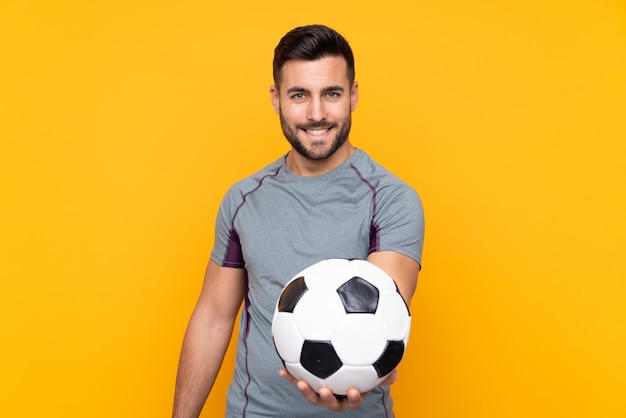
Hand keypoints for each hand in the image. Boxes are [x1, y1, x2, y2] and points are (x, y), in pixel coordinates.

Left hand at [278, 368, 398, 411]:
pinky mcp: (309, 385)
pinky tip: (281, 370)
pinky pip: (299, 381)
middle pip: (331, 403)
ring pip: (313, 396)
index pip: (353, 401)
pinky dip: (290, 376)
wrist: (341, 370)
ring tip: (301, 382)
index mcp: (350, 396)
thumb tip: (396, 373)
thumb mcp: (370, 373)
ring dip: (306, 390)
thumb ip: (381, 374)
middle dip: (327, 399)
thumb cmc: (359, 371)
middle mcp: (335, 398)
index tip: (353, 390)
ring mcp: (321, 393)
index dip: (353, 398)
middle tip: (325, 390)